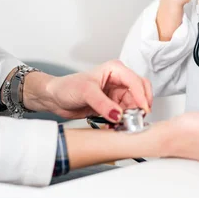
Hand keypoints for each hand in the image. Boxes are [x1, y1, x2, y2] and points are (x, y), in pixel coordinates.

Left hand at [23, 60, 152, 122]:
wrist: (55, 98)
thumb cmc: (67, 87)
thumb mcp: (85, 92)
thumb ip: (103, 104)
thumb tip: (118, 114)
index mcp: (115, 70)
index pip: (136, 82)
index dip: (141, 96)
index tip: (143, 110)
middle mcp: (118, 81)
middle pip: (140, 93)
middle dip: (140, 107)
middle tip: (136, 120)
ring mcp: (116, 94)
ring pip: (134, 106)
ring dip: (131, 117)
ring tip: (122, 126)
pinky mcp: (112, 106)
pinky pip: (125, 115)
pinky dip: (123, 123)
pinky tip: (114, 127)